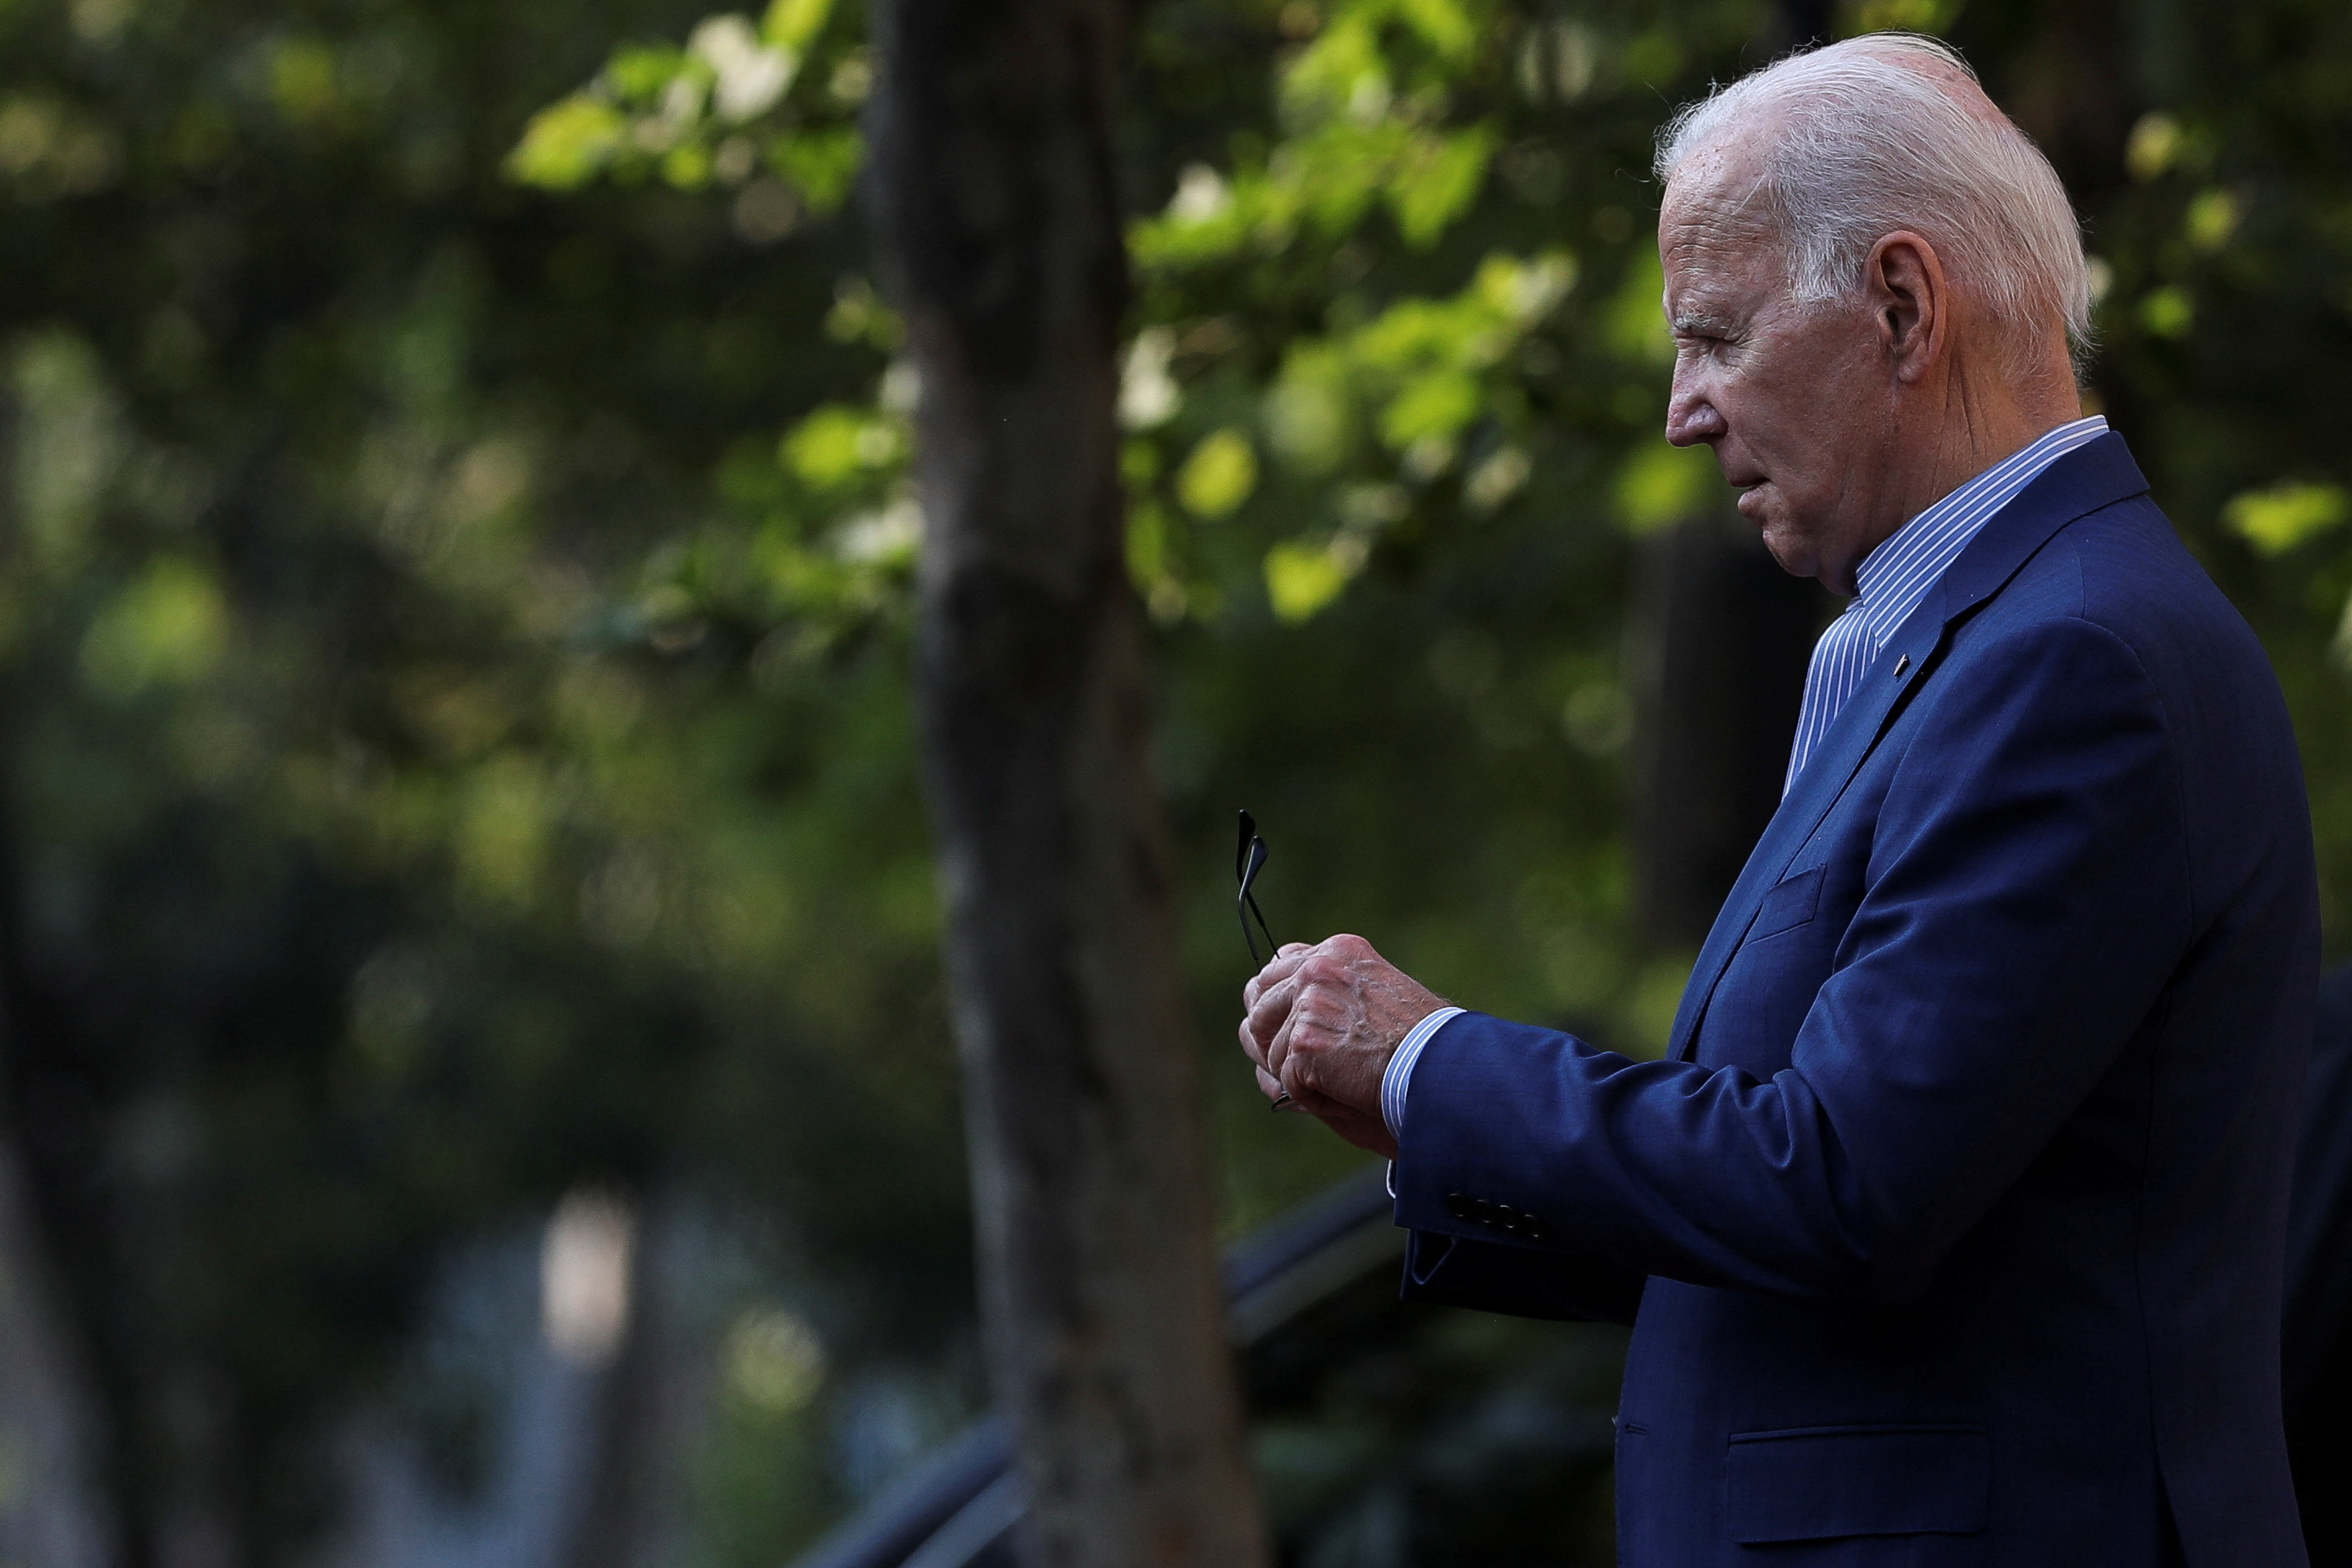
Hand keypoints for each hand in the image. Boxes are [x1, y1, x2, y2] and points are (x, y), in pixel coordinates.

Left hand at [1239, 934, 1446, 1158]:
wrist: (1441, 1067)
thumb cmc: (1420, 1043)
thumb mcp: (1376, 995)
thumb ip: (1330, 993)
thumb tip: (1262, 1017)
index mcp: (1339, 952)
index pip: (1279, 966)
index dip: (1275, 1002)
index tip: (1287, 1027)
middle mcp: (1319, 967)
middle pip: (1257, 1000)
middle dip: (1268, 1037)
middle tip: (1297, 1065)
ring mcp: (1309, 1002)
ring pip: (1270, 1048)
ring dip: (1298, 1074)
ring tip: (1342, 1081)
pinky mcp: (1304, 1040)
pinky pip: (1286, 1080)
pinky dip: (1312, 1098)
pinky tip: (1346, 1094)